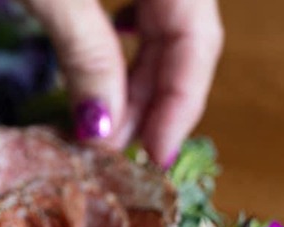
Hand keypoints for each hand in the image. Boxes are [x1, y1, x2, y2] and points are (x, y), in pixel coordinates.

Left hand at [22, 0, 223, 167]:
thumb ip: (85, 51)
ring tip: (100, 127)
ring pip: (157, 30)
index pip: (198, 39)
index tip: (156, 155)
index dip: (181, 103)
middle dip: (148, 103)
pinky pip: (135, 10)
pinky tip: (101, 69)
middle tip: (112, 153)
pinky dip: (117, 50)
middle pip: (181, 41)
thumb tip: (103, 129)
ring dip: (130, 82)